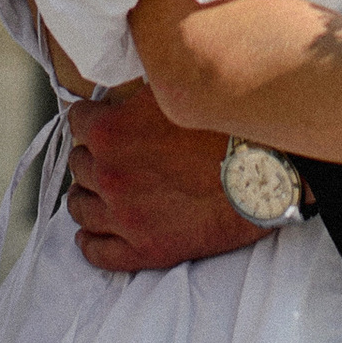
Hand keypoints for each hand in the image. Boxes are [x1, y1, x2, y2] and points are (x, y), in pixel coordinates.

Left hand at [66, 82, 265, 273]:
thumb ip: (139, 94)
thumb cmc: (225, 124)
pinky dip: (89, 243)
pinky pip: (99, 253)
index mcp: (109, 131)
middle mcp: (108, 175)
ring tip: (95, 192)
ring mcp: (123, 217)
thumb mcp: (173, 89)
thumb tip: (129, 89)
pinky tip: (88, 235)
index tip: (102, 119)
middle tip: (109, 153)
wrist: (263, 170)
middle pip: (78, 163)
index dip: (92, 117)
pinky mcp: (144, 250)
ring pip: (80, 207)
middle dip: (91, 155)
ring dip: (86, 195)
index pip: (77, 120)